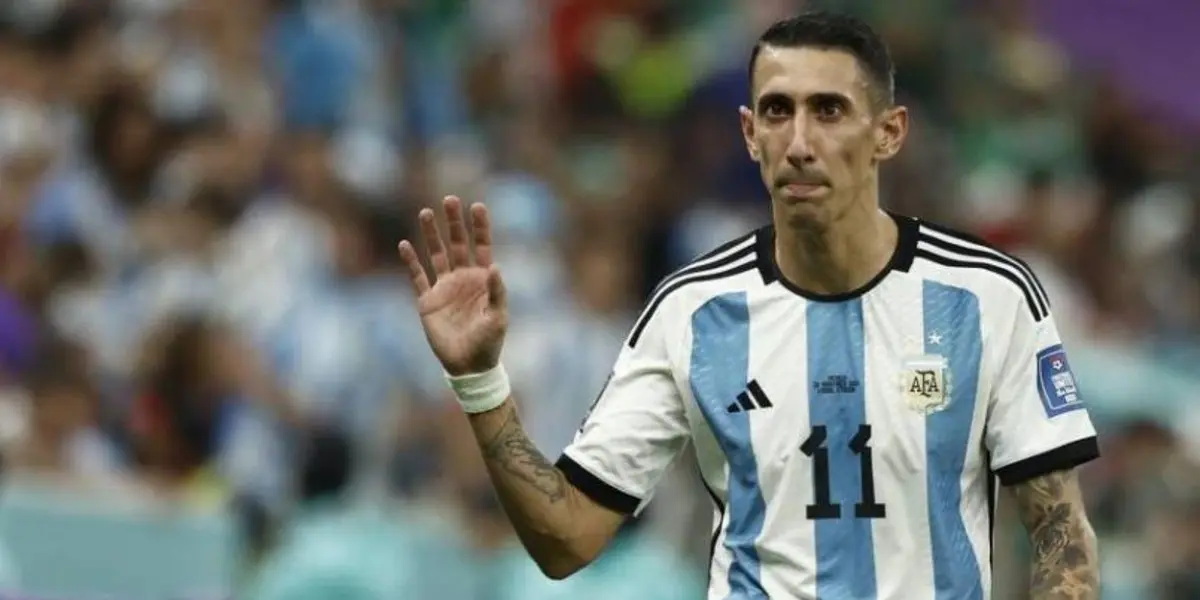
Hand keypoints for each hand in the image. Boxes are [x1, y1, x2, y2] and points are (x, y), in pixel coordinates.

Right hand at [398, 196, 507, 375]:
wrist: (468, 365)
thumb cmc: (489, 341)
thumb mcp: (498, 316)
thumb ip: (497, 291)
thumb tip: (495, 266)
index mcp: (482, 279)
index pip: (482, 246)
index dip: (480, 227)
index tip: (477, 205)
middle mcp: (462, 278)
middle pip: (458, 244)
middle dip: (454, 223)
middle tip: (450, 200)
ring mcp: (444, 287)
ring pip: (436, 254)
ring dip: (432, 235)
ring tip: (426, 212)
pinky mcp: (427, 301)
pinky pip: (417, 277)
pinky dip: (411, 261)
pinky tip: (405, 244)